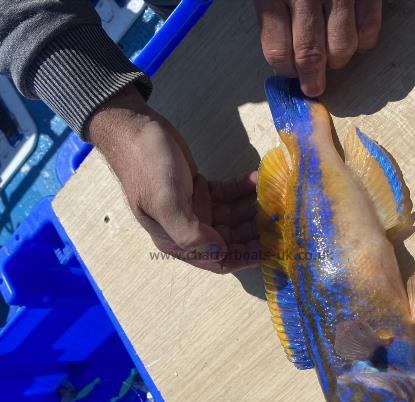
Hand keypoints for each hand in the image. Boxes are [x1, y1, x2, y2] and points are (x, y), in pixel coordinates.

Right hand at [86, 86, 259, 272]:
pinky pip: (228, 195)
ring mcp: (194, 208)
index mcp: (176, 239)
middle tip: (280, 220)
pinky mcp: (200, 188)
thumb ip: (191, 233)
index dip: (244, 258)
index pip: (217, 259)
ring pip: (232, 216)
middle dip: (254, 232)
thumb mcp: (167, 203)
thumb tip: (220, 252)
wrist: (134, 129)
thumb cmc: (149, 168)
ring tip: (274, 197)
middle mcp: (187, 228)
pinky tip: (257, 178)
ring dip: (252, 209)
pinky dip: (243, 189)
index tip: (270, 249)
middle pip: (230, 239)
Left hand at [255, 0, 381, 95]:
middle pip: (310, 55)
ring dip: (338, 61)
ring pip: (342, 47)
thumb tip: (282, 56)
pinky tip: (356, 39)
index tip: (291, 76)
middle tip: (314, 87)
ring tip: (334, 59)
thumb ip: (272, 12)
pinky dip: (364, 41)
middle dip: (313, 79)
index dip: (285, 71)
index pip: (278, 50)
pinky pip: (369, 27)